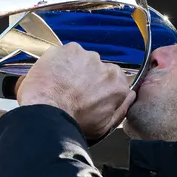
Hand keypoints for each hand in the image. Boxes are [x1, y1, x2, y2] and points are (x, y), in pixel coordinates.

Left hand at [17, 43, 134, 140]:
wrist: (46, 112)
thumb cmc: (74, 122)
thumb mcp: (105, 126)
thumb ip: (122, 108)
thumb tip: (129, 96)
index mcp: (117, 85)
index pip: (114, 81)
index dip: (101, 88)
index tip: (90, 95)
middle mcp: (106, 67)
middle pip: (98, 68)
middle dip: (88, 77)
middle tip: (73, 92)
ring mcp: (87, 56)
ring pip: (82, 60)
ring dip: (74, 69)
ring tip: (61, 85)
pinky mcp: (69, 49)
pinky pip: (66, 54)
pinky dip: (60, 62)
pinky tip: (54, 77)